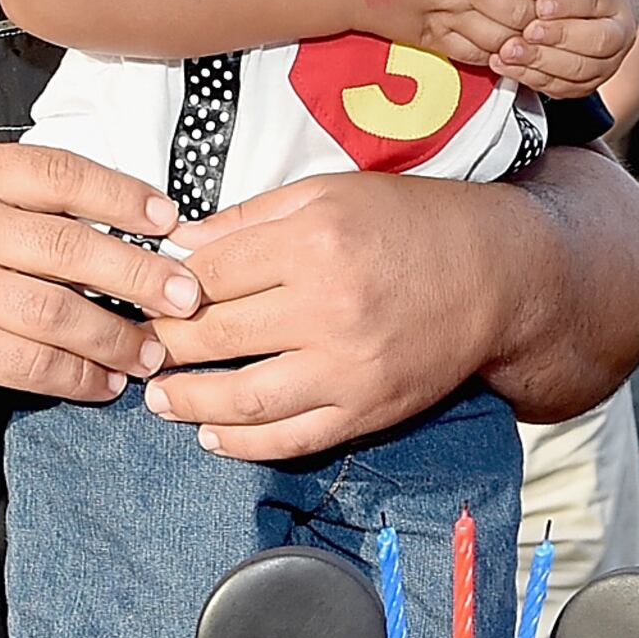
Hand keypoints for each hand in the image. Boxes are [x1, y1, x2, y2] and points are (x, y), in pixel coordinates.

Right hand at [0, 139, 189, 408]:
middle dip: (142, 274)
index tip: (169, 219)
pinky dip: (78, 377)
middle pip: (74, 246)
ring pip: (62, 311)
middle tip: (187, 294)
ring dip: (118, 337)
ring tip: (152, 352)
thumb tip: (89, 202)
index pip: (61, 173)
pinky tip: (103, 383)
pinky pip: (34, 363)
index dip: (124, 196)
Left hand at [152, 169, 518, 460]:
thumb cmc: (411, 223)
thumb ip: (250, 218)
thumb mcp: (329, 194)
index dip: (165, 289)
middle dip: (164, 345)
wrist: (497, 273)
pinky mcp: (369, 408)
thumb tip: (180, 247)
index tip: (146, 296)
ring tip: (160, 399)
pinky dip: (243, 443)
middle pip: (216, 335)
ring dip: (189, 404)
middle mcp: (330, 307)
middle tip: (141, 348)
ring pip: (243, 398)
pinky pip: (293, 438)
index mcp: (315, 243)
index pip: (209, 274)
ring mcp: (350, 366)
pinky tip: (213, 436)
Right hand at [339, 0, 553, 67]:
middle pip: (516, 11)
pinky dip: (494, 57)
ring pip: (499, 38)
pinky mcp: (432, 40)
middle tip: (553, 14)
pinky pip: (472, 55)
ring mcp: (446, 18)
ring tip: (535, 36)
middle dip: (541, 16)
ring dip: (522, 40)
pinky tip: (506, 52)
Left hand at [495, 0, 634, 94]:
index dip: (566, 5)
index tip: (541, 5)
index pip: (593, 1)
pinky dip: (530, 77)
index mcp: (612, 1)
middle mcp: (616, 35)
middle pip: (595, 41)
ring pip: (579, 70)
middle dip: (557, 36)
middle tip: (527, 32)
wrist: (582, 18)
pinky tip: (509, 66)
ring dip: (540, 61)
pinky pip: (560, 88)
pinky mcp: (584, 87)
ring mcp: (604, 65)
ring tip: (510, 51)